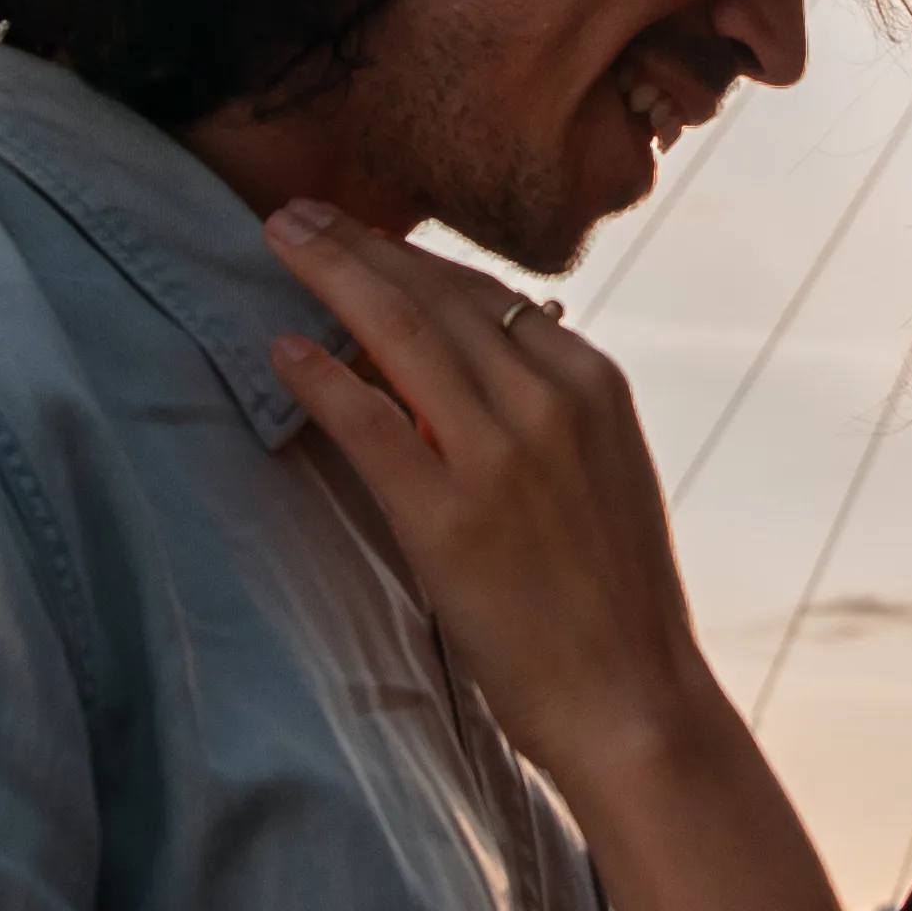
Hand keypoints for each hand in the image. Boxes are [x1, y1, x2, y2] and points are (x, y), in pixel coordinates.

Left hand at [259, 202, 724, 795]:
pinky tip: (281, 347)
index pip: (487, 292)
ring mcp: (501, 455)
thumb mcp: (603, 473)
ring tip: (277, 239)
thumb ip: (551, 408)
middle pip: (437, 294)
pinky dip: (322, 378)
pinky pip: (371, 423)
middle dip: (360, 244)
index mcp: (592, 383)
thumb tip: (501, 346)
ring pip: (401, 333)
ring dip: (331, 276)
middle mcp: (551, 400)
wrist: (635, 700)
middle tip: (297, 210)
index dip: (413, 255)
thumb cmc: (613, 600)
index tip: (363, 233)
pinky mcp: (452, 518)